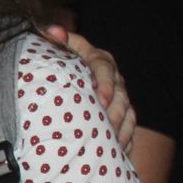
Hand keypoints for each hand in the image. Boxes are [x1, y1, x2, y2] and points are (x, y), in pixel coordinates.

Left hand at [47, 26, 135, 149]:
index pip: (106, 69)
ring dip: (121, 129)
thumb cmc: (61, 60)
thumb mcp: (59, 48)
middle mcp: (113, 77)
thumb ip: (57, 40)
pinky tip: (117, 152)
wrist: (70, 74)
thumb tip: (53, 30)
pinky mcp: (122, 113)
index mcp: (99, 59)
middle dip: (114, 113)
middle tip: (105, 128)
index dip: (106, 84)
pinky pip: (130, 128)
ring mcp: (120, 96)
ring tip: (111, 144)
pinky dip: (125, 140)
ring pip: (128, 113)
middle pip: (120, 95)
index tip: (100, 99)